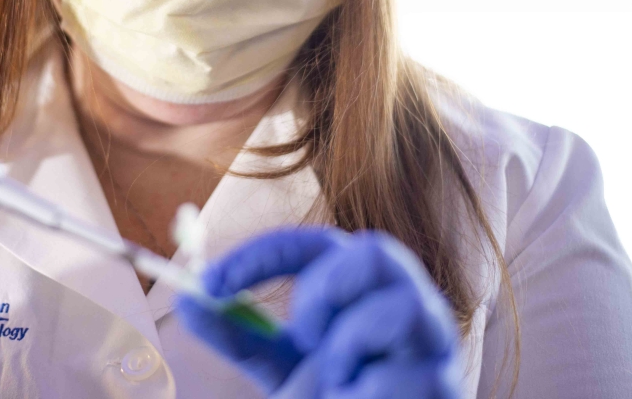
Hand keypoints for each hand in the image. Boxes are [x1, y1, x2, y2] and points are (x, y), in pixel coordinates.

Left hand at [175, 228, 460, 398]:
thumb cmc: (333, 396)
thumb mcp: (278, 368)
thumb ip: (240, 335)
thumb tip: (187, 299)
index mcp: (361, 290)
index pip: (318, 247)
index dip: (262, 255)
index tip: (211, 284)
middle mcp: (404, 303)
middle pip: (376, 252)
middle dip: (326, 288)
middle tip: (302, 332)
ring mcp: (433, 341)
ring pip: (400, 306)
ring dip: (350, 343)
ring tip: (339, 378)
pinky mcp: (445, 381)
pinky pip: (404, 373)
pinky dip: (366, 387)